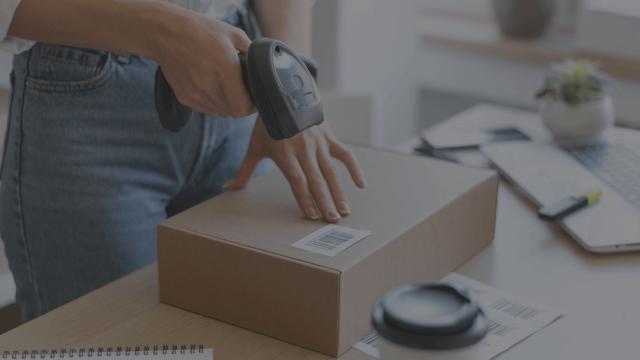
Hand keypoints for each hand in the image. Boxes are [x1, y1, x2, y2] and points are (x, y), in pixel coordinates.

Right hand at [155, 11, 253, 116]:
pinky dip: (212, 103)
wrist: (165, 32)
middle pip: (232, 112)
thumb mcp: (233, 33)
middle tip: (242, 92)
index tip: (254, 99)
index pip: (242, 107)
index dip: (252, 107)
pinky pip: (205, 109)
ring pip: (219, 112)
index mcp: (224, 68)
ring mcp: (194, 93)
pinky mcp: (184, 97)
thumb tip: (262, 68)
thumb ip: (251, 52)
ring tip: (226, 86)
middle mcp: (209, 84)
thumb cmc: (200, 30)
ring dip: (227, 104)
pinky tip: (212, 87)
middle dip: (241, 105)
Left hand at [226, 120, 366, 222]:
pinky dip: (354, 169)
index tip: (311, 215)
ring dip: (339, 192)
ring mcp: (318, 143)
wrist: (283, 93)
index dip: (304, 198)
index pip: (297, 180)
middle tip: (332, 220)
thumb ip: (244, 171)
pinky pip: (345, 154)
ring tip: (344, 210)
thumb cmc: (267, 124)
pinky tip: (361, 185)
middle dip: (325, 201)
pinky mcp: (329, 136)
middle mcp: (303, 150)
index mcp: (285, 154)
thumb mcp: (255, 147)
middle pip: (316, 179)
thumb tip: (227, 188)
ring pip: (331, 171)